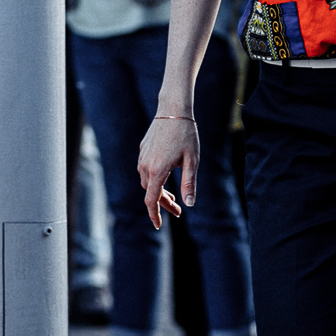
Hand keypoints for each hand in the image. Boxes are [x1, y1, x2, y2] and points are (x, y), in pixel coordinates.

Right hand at [137, 114, 196, 228]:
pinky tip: (166, 175)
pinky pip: (145, 169)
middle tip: (178, 210)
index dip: (155, 215)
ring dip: (158, 191)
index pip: (152, 200)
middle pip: (150, 192)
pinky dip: (154, 178)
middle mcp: (146, 165)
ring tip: (174, 195)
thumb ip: (189, 184)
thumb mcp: (192, 161)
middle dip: (162, 203)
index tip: (159, 225)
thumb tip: (188, 204)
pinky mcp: (143, 149)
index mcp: (157, 171)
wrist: (173, 109)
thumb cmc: (186, 135)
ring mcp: (142, 157)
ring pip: (146, 181)